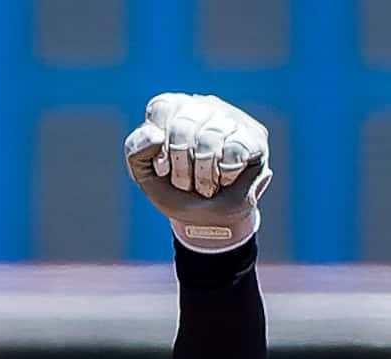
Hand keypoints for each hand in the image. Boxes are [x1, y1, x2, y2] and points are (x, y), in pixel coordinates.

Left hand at [125, 93, 271, 253]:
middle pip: (183, 126)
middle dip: (180, 167)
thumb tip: (155, 136)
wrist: (207, 221)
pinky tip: (225, 180)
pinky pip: (234, 150)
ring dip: (202, 176)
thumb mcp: (146, 175)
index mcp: (174, 110)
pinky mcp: (254, 136)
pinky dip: (225, 175)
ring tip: (205, 186)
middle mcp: (203, 106)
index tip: (162, 167)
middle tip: (185, 183)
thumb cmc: (175, 192)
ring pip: (209, 139)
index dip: (159, 145)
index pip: (161, 108)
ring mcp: (231, 118)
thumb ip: (136, 151)